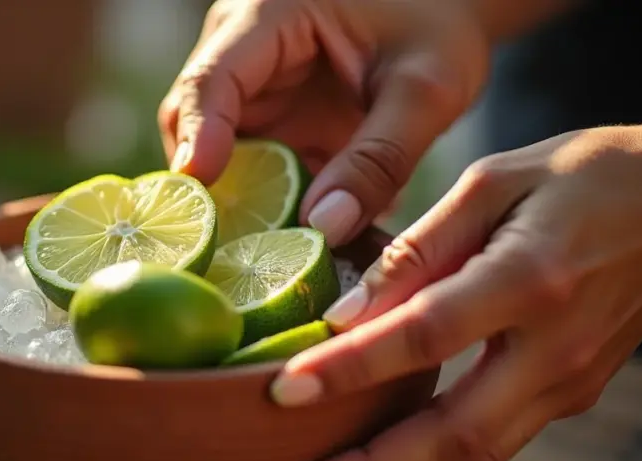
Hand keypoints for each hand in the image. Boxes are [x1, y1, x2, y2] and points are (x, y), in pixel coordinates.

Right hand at [158, 0, 488, 244]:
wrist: (449, 8)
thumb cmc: (438, 22)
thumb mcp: (426, 88)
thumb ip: (380, 158)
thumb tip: (323, 229)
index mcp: (271, 15)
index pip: (211, 80)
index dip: (199, 138)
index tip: (202, 192)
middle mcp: (242, 47)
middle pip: (192, 122)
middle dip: (209, 186)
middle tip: (230, 250)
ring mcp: (250, 86)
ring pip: (213, 152)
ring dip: (237, 201)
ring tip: (266, 254)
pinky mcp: (267, 118)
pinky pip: (248, 166)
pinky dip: (266, 202)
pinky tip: (291, 239)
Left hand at [269, 119, 641, 460]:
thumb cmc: (584, 177)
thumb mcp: (494, 181)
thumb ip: (420, 247)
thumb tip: (348, 309)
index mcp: (530, 279)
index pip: (424, 336)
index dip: (350, 368)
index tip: (283, 389)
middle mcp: (553, 349)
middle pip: (455, 434)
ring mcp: (569, 383)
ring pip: (477, 456)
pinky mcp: (570, 395)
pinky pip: (494, 443)